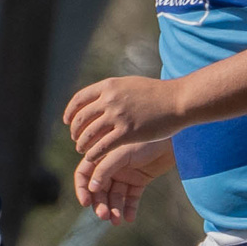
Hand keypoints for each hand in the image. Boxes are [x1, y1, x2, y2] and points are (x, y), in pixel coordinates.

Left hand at [62, 75, 189, 161]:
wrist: (179, 100)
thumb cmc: (159, 94)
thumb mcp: (131, 85)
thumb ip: (115, 91)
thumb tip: (101, 97)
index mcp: (109, 86)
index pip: (80, 99)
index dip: (70, 112)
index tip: (67, 122)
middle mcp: (110, 100)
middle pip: (81, 118)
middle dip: (75, 131)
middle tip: (76, 139)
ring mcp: (118, 116)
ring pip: (89, 134)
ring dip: (82, 144)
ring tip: (82, 150)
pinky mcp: (127, 132)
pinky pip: (102, 146)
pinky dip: (93, 154)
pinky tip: (91, 159)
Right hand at [73, 137, 177, 223]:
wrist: (173, 141)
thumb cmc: (144, 141)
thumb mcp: (121, 154)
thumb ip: (105, 169)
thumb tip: (92, 188)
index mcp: (101, 156)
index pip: (84, 175)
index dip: (82, 189)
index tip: (86, 203)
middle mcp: (111, 167)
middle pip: (99, 190)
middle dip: (100, 204)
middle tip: (104, 216)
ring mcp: (125, 175)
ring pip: (115, 197)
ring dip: (114, 209)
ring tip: (117, 222)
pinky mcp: (139, 182)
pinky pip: (131, 198)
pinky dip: (129, 209)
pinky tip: (129, 218)